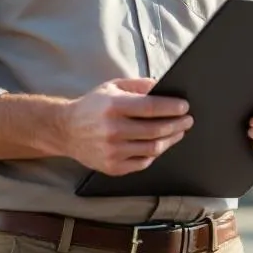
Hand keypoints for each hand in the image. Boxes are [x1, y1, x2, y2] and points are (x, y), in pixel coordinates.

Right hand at [63, 78, 192, 175]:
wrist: (65, 130)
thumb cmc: (92, 106)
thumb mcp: (112, 87)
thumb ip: (138, 85)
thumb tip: (162, 86)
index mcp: (113, 107)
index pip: (151, 107)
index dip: (171, 107)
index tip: (185, 107)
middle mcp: (112, 130)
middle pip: (155, 130)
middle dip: (177, 124)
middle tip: (187, 120)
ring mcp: (112, 151)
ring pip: (152, 148)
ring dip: (170, 140)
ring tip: (178, 132)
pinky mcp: (112, 166)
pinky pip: (142, 162)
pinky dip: (155, 153)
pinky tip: (160, 144)